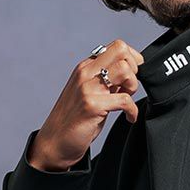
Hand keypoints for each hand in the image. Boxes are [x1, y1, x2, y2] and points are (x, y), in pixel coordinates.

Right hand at [27, 38, 146, 169]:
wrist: (54, 143)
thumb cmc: (74, 121)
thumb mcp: (91, 94)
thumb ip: (107, 83)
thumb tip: (129, 76)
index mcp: (86, 67)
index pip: (117, 46)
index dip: (132, 60)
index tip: (132, 77)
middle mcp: (86, 73)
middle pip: (121, 50)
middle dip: (135, 69)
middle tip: (130, 89)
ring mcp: (87, 88)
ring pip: (124, 70)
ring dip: (133, 87)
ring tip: (127, 102)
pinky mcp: (92, 106)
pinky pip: (124, 100)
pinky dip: (132, 111)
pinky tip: (129, 118)